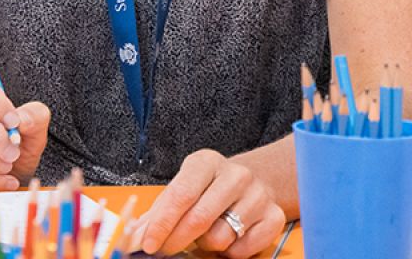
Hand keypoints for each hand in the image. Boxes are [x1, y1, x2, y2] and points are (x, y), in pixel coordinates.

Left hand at [130, 149, 285, 257]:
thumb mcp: (183, 186)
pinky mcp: (274, 216)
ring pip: (220, 237)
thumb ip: (160, 210)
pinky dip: (229, 252)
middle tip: (164, 249)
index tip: (148, 244)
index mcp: (207, 162)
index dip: (162, 224)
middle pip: (199, 218)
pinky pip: (243, 250)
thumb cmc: (208, 188)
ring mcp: (258, 195)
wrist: (251, 183)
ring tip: (204, 234)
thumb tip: (137, 234)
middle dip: (176, 240)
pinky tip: (226, 238)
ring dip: (205, 244)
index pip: (180, 195)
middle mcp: (236, 175)